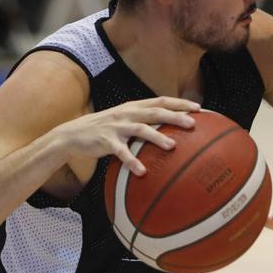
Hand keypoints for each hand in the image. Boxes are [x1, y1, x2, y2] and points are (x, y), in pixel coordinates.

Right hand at [50, 96, 198, 175]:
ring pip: (141, 129)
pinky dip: (132, 161)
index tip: (200, 108)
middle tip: (193, 124)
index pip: (161, 101)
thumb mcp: (123, 121)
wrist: (72, 135)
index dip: (180, 104)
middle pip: (155, 111)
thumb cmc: (103, 130)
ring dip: (158, 137)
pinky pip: (121, 152)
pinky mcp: (106, 141)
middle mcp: (127, 113)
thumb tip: (167, 132)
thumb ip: (142, 123)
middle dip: (175, 116)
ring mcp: (116, 127)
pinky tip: (142, 171)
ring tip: (173, 146)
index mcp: (133, 107)